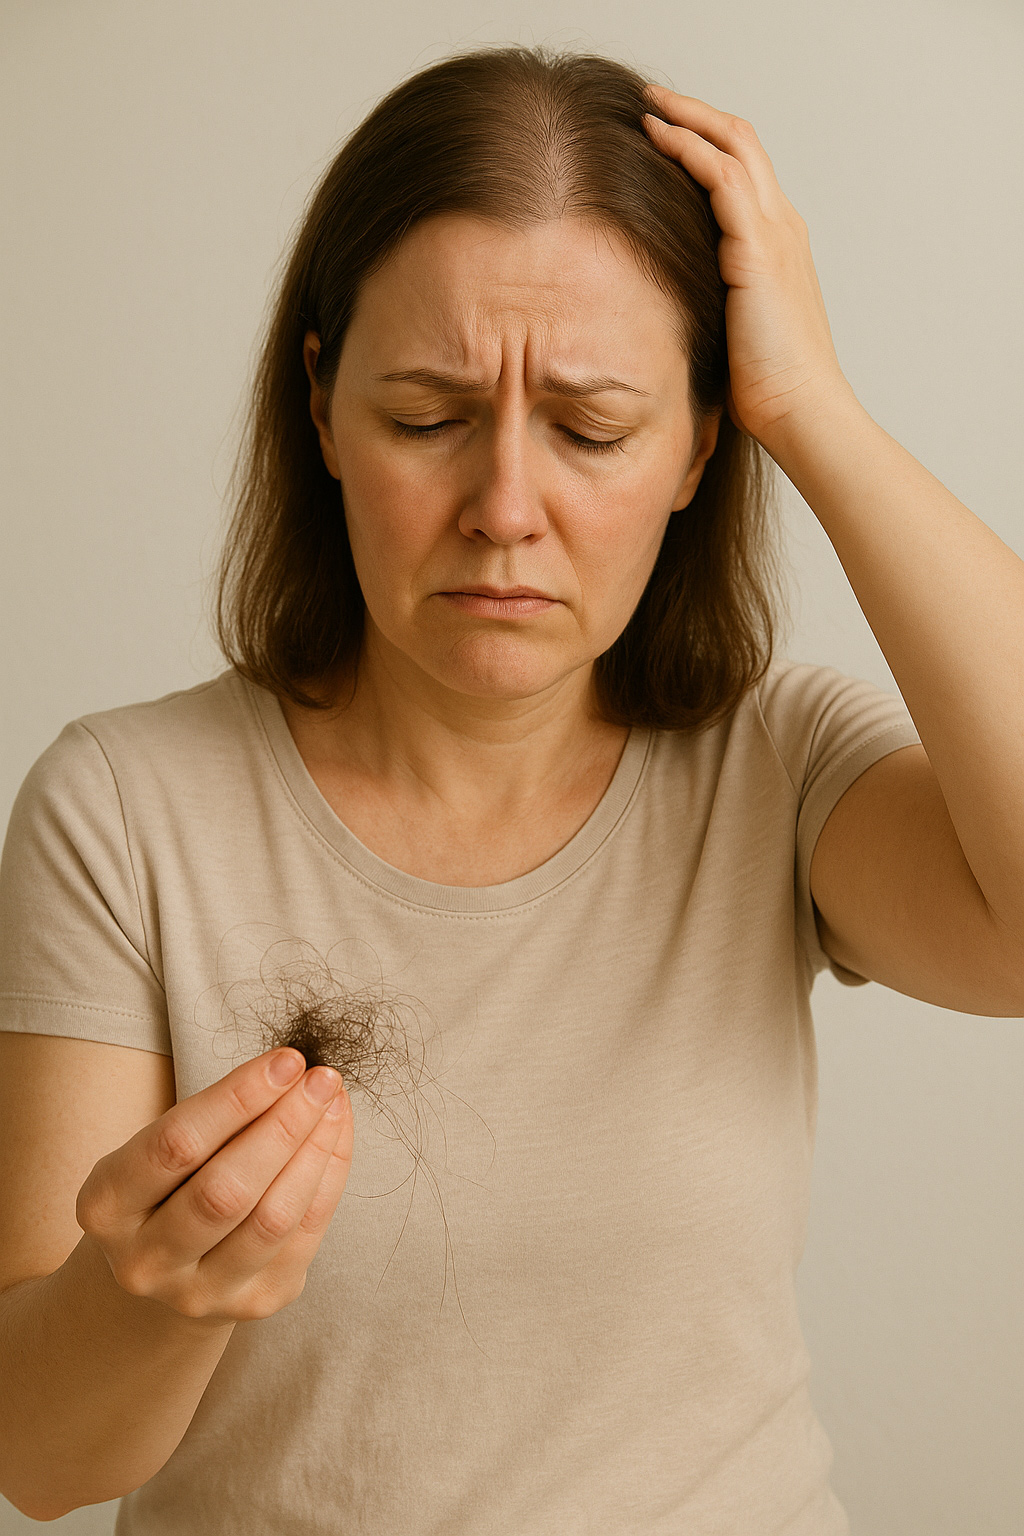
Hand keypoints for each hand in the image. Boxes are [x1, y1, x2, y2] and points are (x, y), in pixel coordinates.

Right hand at [75, 1048, 351, 1322]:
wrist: (167, 1270)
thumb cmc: (168, 1185)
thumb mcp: (161, 1149)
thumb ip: (214, 1117)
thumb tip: (292, 1074)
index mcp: (106, 1207)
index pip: (177, 1144)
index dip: (238, 1098)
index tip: (286, 1061)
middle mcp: (144, 1261)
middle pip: (226, 1190)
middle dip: (284, 1125)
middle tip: (321, 1079)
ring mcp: (198, 1293)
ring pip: (271, 1219)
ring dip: (314, 1151)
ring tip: (333, 1102)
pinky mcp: (253, 1304)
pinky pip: (304, 1236)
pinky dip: (328, 1178)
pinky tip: (336, 1136)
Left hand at [642, 84, 856, 450]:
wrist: (801, 411)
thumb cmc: (767, 391)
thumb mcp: (732, 333)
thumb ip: (711, 304)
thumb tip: (664, 307)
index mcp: (778, 247)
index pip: (744, 173)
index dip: (706, 145)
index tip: (664, 135)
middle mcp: (782, 228)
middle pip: (742, 144)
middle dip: (696, 115)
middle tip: (652, 102)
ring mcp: (776, 233)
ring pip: (733, 147)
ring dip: (688, 119)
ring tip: (648, 107)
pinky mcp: (759, 249)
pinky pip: (722, 178)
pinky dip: (689, 149)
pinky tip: (658, 138)